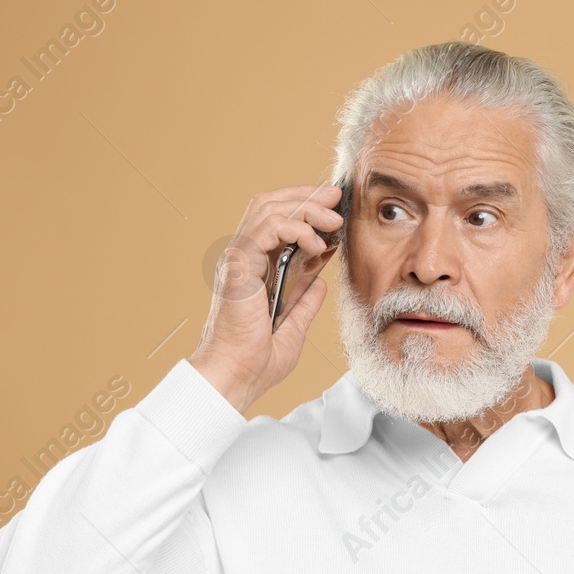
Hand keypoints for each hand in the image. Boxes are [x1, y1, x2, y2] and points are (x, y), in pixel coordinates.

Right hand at [189, 184, 343, 412]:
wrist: (237, 377)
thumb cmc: (257, 362)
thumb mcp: (293, 328)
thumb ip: (304, 303)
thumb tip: (319, 283)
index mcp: (252, 270)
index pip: (275, 221)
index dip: (303, 207)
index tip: (333, 208)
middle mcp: (242, 259)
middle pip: (270, 205)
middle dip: (307, 196)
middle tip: (336, 197)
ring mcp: (237, 259)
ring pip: (268, 209)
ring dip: (305, 207)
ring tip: (332, 220)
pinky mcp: (238, 264)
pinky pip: (267, 228)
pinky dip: (295, 227)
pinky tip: (316, 244)